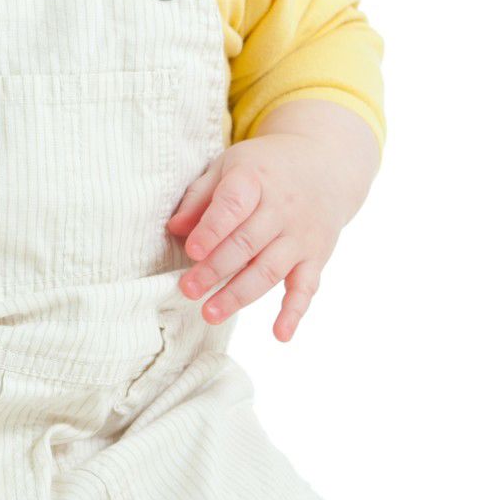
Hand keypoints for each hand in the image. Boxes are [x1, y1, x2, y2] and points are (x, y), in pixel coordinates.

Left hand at [165, 128, 367, 342]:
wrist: (325, 165)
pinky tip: (280, 334)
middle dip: (215, 269)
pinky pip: (306, 287)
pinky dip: (294, 312)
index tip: (191, 250)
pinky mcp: (316, 257)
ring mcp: (302, 235)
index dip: (212, 229)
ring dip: (239, 295)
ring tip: (209, 313)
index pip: (234, 205)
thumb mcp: (230, 166)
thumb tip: (174, 229)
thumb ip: (200, 196)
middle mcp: (283, 207)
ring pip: (269, 270)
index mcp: (256, 178)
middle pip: (247, 243)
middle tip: (188, 290)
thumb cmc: (265, 168)